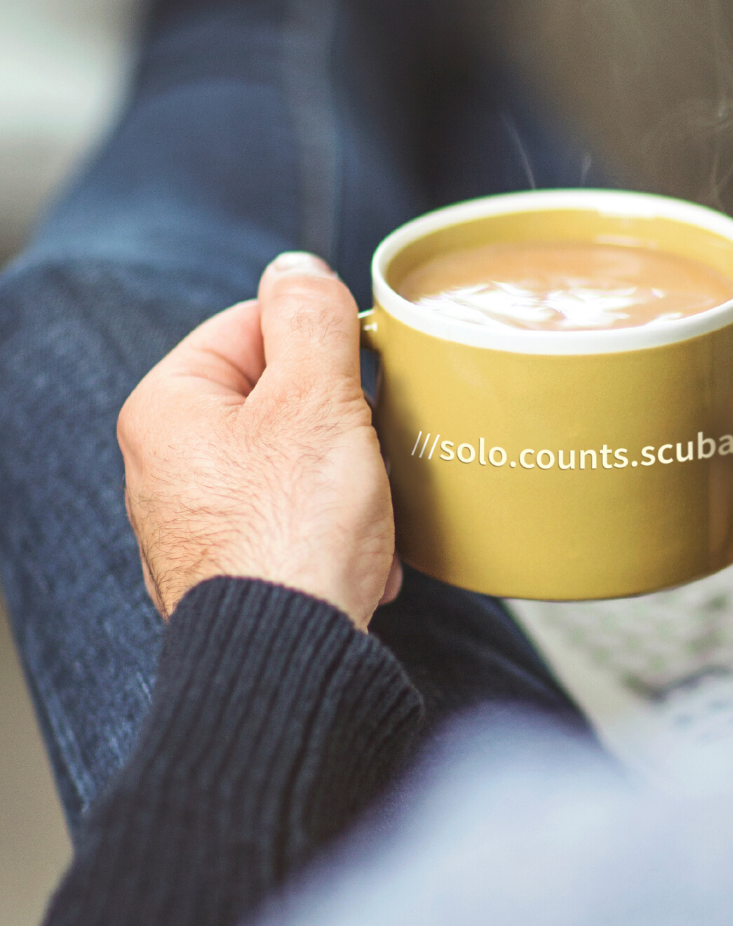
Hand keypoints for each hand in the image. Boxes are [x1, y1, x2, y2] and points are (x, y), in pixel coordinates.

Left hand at [118, 252, 401, 629]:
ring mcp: (199, 520)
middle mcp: (168, 464)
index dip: (318, 339)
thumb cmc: (294, 530)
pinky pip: (294, 516)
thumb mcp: (315, 400)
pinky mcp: (233, 564)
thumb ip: (309, 319)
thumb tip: (298, 269)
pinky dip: (334, 524)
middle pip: (276, 395)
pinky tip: (364, 553)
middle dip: (340, 419)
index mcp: (169, 407)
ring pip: (293, 458)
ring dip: (347, 475)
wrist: (290, 657)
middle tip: (371, 444)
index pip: (250, 324)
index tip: (364, 368)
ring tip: (370, 508)